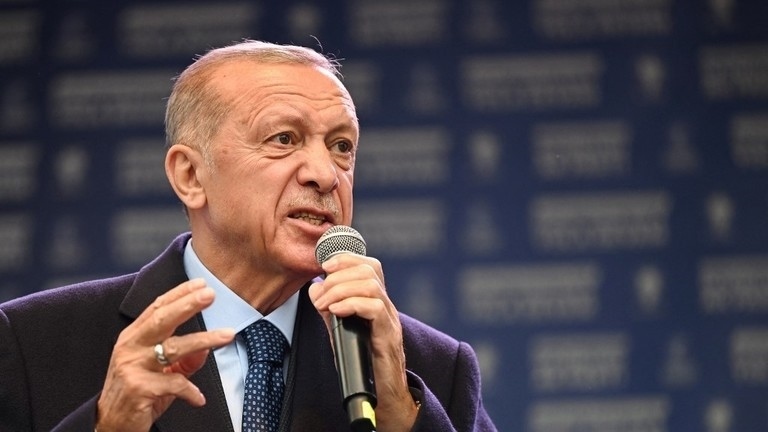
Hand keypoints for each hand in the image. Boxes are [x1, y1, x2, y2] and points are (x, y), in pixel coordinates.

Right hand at [96, 279, 234, 431]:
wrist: (112, 425)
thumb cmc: (138, 393)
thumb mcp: (161, 372)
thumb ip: (185, 359)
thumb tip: (207, 347)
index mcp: (134, 337)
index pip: (157, 308)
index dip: (179, 294)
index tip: (201, 284)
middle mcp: (131, 347)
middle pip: (162, 319)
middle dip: (188, 304)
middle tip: (210, 294)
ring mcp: (133, 366)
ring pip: (173, 348)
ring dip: (204, 340)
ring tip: (227, 335)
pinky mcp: (139, 388)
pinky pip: (174, 384)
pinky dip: (190, 391)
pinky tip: (198, 398)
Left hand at [308, 254, 418, 431]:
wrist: (381, 394)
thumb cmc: (362, 361)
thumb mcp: (340, 328)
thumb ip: (329, 306)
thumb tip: (314, 286)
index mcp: (376, 301)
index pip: (369, 264)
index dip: (346, 258)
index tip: (324, 266)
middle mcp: (386, 306)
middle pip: (370, 269)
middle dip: (339, 275)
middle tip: (320, 294)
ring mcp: (390, 320)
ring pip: (371, 285)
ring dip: (340, 290)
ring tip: (325, 305)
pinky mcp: (388, 336)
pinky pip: (374, 308)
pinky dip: (351, 304)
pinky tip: (336, 312)